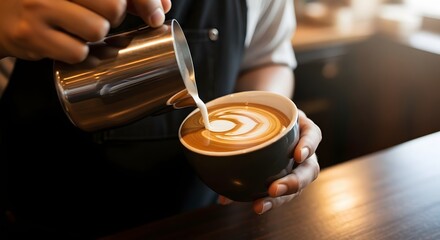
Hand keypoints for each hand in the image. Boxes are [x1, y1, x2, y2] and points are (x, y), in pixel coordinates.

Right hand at [0, 0, 170, 62]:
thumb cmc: (49, 0)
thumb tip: (161, 8)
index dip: (146, 0)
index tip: (156, 14)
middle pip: (115, 6)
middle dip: (117, 17)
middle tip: (104, 18)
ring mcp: (39, 7)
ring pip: (98, 29)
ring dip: (97, 36)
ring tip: (81, 29)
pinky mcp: (31, 35)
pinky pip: (78, 52)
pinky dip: (80, 54)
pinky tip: (67, 43)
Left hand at [218, 110, 321, 213]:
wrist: (266, 120)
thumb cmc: (267, 115)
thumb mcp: (262, 111)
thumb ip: (245, 120)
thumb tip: (219, 142)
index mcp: (302, 130)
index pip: (313, 135)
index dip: (308, 145)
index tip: (298, 155)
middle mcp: (304, 152)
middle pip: (309, 170)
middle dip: (293, 182)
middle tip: (273, 189)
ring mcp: (297, 168)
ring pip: (296, 188)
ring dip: (279, 199)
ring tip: (260, 205)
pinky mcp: (286, 180)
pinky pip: (280, 195)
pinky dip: (266, 201)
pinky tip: (254, 205)